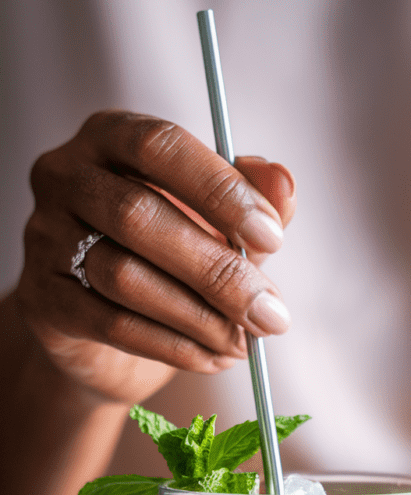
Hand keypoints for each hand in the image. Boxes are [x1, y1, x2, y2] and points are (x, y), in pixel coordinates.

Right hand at [15, 110, 295, 403]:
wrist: (106, 334)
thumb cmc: (168, 260)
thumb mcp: (218, 224)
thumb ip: (252, 199)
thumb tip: (284, 182)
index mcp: (111, 137)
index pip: (160, 146)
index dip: (219, 190)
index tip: (272, 236)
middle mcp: (66, 177)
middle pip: (139, 215)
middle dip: (217, 270)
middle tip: (269, 311)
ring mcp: (45, 238)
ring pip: (124, 276)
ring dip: (198, 316)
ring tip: (242, 341)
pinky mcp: (44, 300)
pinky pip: (112, 324)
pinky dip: (173, 345)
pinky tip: (211, 357)